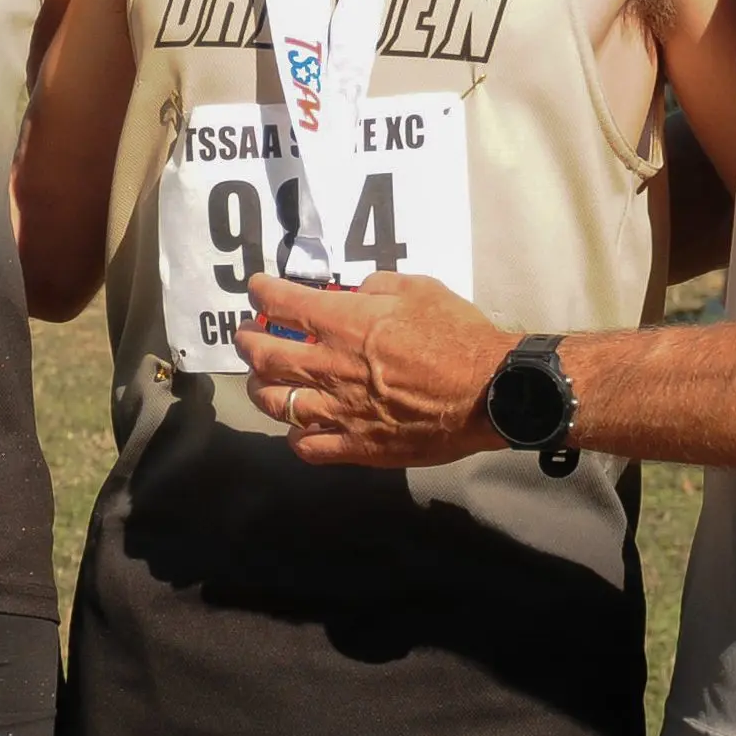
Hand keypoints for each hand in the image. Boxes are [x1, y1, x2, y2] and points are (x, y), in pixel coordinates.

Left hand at [234, 270, 510, 468]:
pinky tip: (298, 429)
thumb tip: (355, 293)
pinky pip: (308, 447)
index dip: (262, 293)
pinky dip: (296, 437)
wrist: (488, 391)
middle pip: (265, 356)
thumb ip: (377, 287)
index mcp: (344, 323)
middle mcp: (330, 366)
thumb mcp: (418, 289)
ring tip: (262, 381)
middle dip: (247, 342)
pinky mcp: (356, 446)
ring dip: (261, 388)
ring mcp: (339, 410)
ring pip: (275, 403)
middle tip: (247, 336)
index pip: (282, 303)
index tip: (258, 290)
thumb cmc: (457, 335)